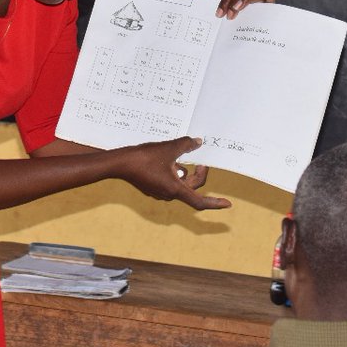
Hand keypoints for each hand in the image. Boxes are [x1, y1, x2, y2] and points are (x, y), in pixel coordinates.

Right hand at [115, 136, 230, 210]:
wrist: (119, 163)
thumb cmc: (144, 158)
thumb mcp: (169, 148)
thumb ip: (186, 145)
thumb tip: (198, 142)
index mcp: (175, 189)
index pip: (200, 201)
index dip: (215, 203)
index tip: (227, 204)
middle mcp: (168, 194)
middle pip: (191, 188)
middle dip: (199, 174)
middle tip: (201, 160)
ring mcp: (159, 191)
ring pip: (180, 184)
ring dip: (185, 172)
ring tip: (182, 155)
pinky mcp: (152, 186)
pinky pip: (170, 181)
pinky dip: (174, 172)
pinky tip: (169, 158)